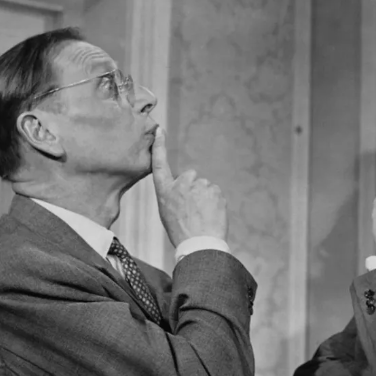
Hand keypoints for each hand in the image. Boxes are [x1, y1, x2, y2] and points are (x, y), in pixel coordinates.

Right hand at [151, 127, 227, 247]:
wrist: (199, 243)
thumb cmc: (181, 232)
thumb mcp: (167, 212)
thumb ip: (173, 195)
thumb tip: (185, 189)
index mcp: (165, 190)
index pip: (160, 164)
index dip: (159, 147)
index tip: (160, 131)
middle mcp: (181, 183)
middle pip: (191, 177)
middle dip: (194, 189)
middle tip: (193, 210)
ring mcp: (199, 185)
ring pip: (205, 187)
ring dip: (205, 197)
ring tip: (202, 216)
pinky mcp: (214, 190)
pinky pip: (216, 193)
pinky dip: (215, 203)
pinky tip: (210, 216)